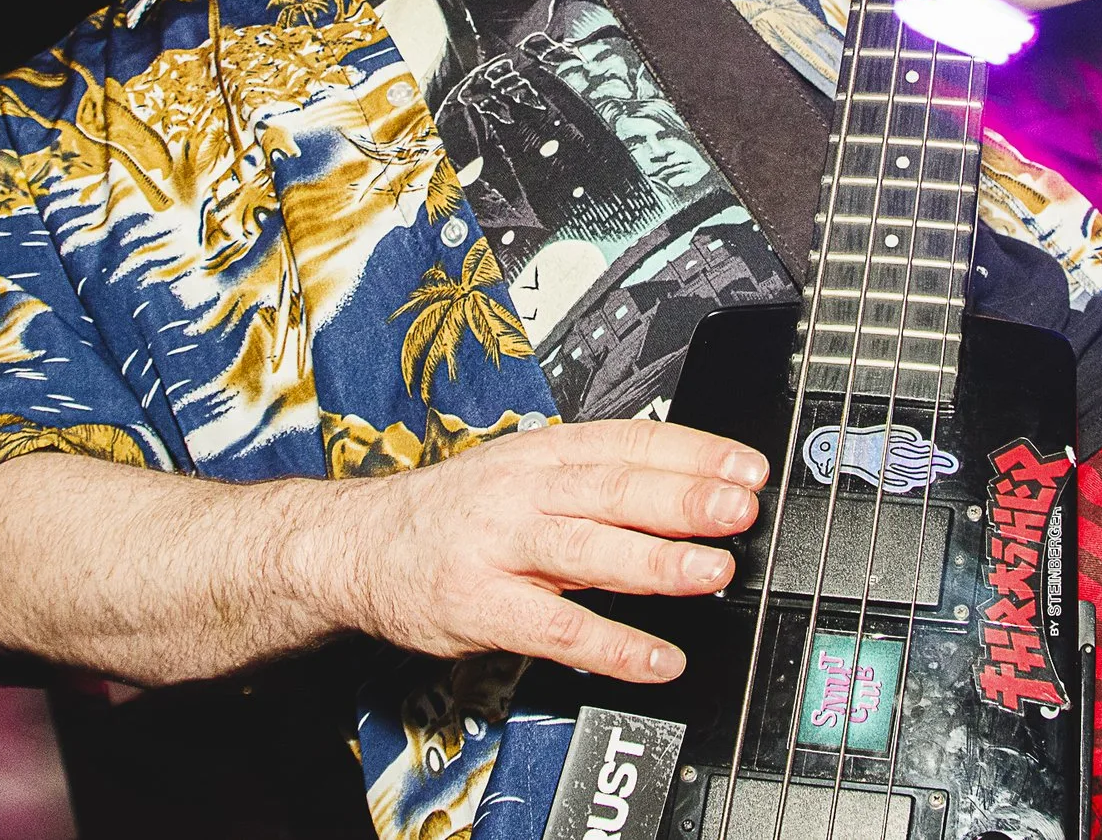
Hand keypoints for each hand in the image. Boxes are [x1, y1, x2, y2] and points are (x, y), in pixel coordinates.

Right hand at [338, 419, 765, 683]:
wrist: (355, 547)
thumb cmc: (451, 514)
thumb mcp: (519, 475)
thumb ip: (592, 483)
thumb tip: (687, 490)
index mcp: (538, 453)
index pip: (625, 441)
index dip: (691, 451)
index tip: (746, 467)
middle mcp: (519, 492)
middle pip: (611, 489)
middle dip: (682, 498)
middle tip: (739, 509)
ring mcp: (496, 549)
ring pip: (585, 551)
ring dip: (655, 562)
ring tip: (712, 572)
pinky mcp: (478, 607)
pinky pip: (555, 630)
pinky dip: (612, 647)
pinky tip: (657, 659)